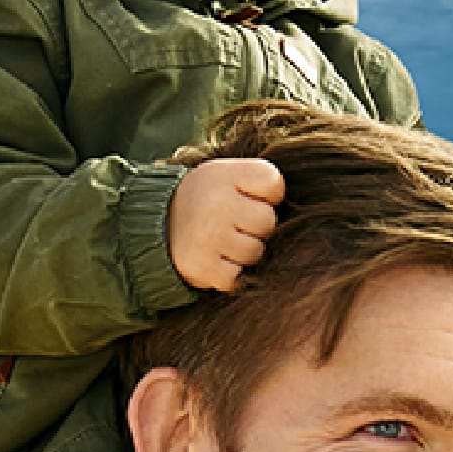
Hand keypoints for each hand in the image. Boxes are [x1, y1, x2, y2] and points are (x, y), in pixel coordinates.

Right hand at [166, 157, 283, 290]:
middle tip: (230, 223)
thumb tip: (299, 211)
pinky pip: (236, 277)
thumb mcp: (226, 177)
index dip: (268, 196)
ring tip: (220, 240)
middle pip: (268, 222)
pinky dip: (228, 273)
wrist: (153, 227)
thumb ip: (259, 183)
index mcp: (223, 174)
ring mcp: (208, 235)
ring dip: (242, 252)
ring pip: (255, 252)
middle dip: (255, 227)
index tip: (248, 198)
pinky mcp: (201, 266)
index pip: (274, 184)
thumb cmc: (205, 201)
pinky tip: (213, 259)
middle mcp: (215, 203)